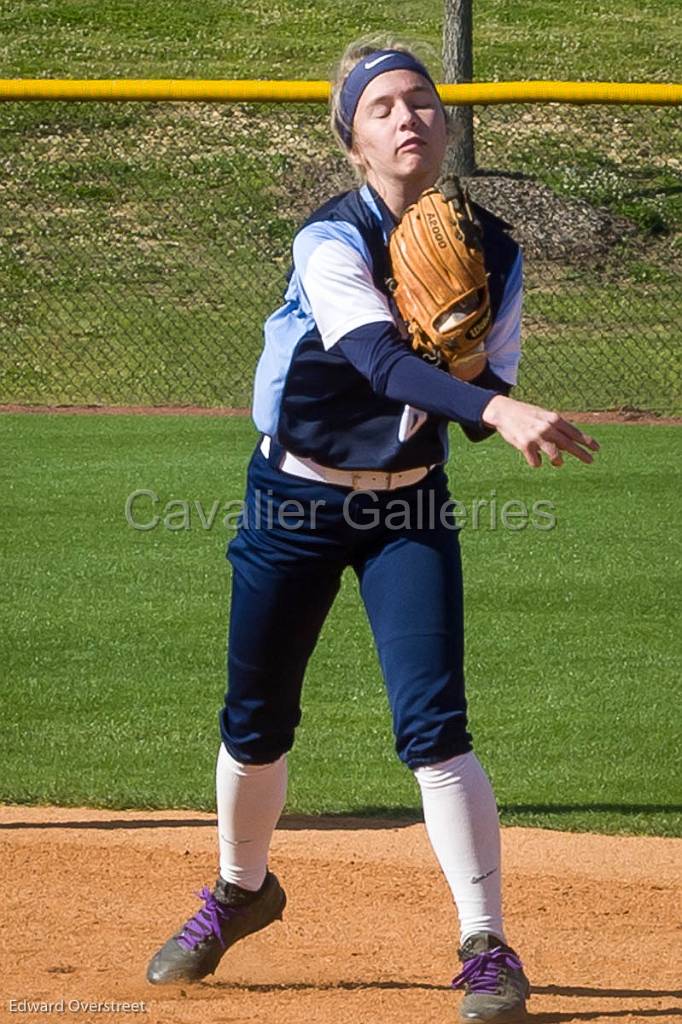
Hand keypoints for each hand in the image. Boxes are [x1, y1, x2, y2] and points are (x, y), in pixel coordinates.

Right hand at [481, 395, 599, 467]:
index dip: (587, 441)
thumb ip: (557, 428)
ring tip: (557, 462)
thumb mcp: (544, 416)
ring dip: (557, 461)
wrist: (503, 412)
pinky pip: (536, 462)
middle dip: (581, 454)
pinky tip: (535, 460)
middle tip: (591, 461)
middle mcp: (547, 428)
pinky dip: (537, 463)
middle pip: (569, 444)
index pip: (574, 432)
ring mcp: (536, 437)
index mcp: (554, 419)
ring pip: (555, 456)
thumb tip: (569, 444)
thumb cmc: (526, 414)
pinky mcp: (525, 445)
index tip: (597, 449)